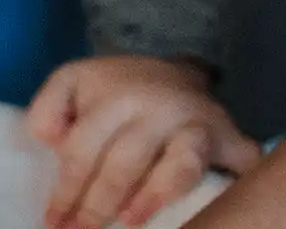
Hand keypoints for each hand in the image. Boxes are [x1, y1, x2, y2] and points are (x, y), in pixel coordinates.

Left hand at [26, 56, 261, 228]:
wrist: (173, 72)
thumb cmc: (116, 89)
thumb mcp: (74, 82)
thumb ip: (49, 108)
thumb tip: (48, 140)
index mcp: (118, 96)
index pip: (84, 149)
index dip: (66, 191)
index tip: (54, 222)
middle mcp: (161, 106)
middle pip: (126, 162)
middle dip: (98, 206)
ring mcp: (198, 123)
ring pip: (181, 164)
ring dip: (155, 195)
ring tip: (131, 220)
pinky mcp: (230, 138)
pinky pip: (237, 165)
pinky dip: (231, 185)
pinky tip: (215, 212)